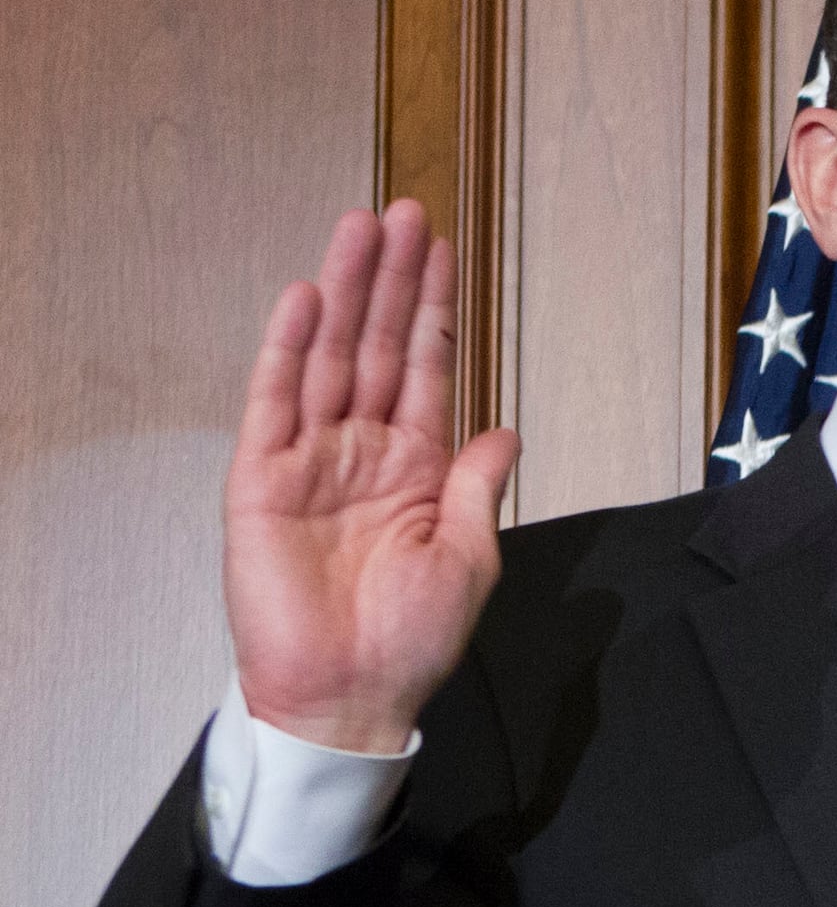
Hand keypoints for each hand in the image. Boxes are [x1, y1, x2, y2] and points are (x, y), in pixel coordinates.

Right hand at [225, 201, 518, 751]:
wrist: (352, 694)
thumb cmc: (411, 639)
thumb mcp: (469, 554)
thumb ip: (478, 485)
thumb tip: (505, 429)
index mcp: (415, 466)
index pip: (425, 368)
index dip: (434, 310)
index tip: (444, 252)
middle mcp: (361, 451)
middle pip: (376, 345)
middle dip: (390, 279)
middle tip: (402, 212)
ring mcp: (310, 459)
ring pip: (328, 357)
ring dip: (345, 292)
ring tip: (359, 228)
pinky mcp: (261, 480)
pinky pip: (275, 403)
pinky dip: (288, 350)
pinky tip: (306, 301)